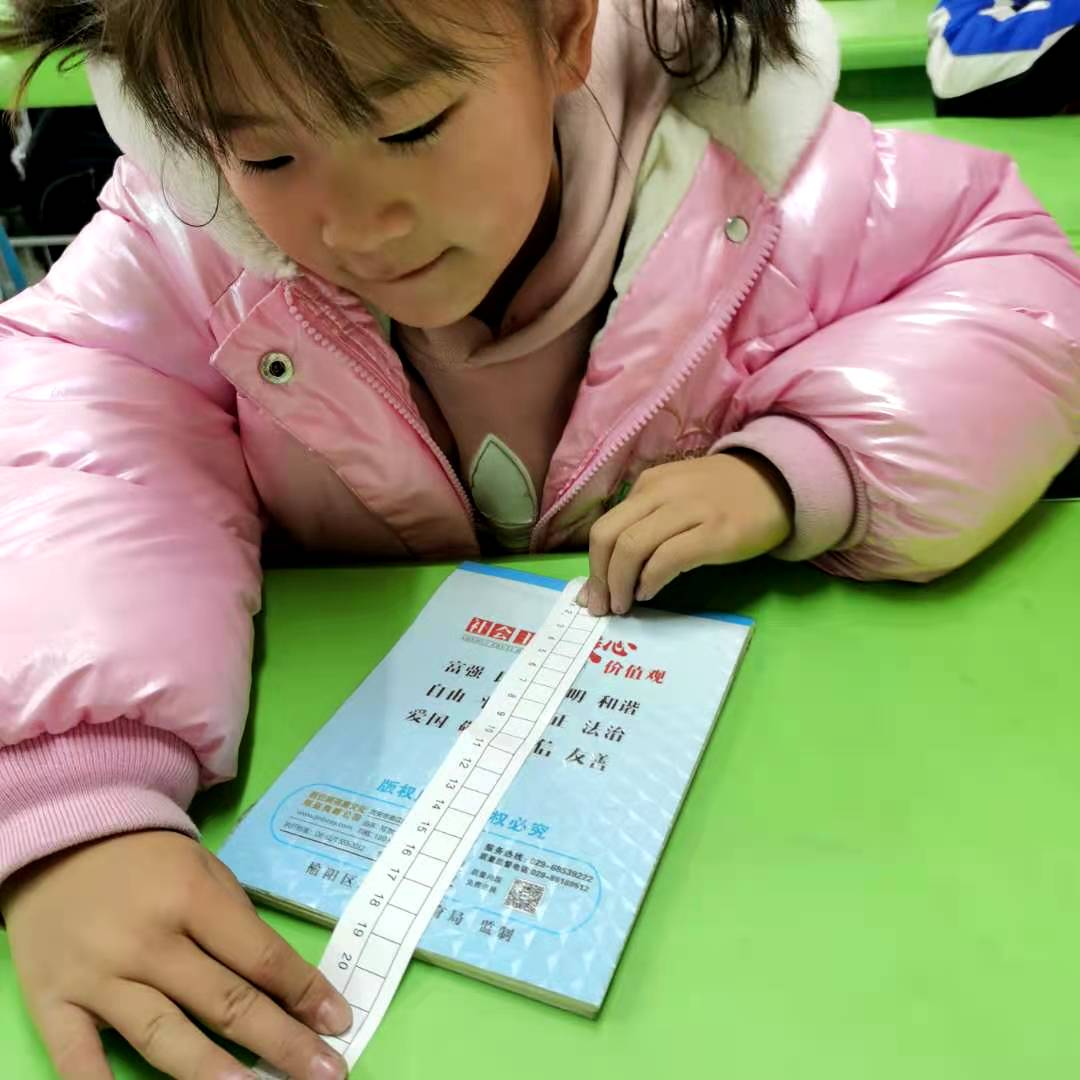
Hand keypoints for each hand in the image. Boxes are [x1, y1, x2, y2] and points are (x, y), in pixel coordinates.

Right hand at [2, 831, 351, 1079]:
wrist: (63, 840)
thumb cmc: (149, 861)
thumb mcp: (205, 870)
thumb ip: (237, 924)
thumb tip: (285, 985)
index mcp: (192, 898)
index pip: (261, 957)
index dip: (305, 992)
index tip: (339, 1023)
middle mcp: (149, 941)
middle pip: (225, 1002)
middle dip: (282, 1042)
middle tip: (328, 1072)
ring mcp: (99, 977)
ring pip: (165, 1036)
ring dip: (215, 1072)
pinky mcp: (54, 1002)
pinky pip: (77, 1059)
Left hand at [581, 452, 793, 615]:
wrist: (780, 481)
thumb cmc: (724, 496)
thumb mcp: (677, 496)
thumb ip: (645, 524)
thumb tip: (608, 572)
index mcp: (649, 485)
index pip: (604, 527)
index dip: (592, 566)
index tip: (592, 596)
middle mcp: (662, 492)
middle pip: (608, 536)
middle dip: (599, 578)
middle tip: (602, 606)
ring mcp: (689, 511)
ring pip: (632, 547)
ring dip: (620, 584)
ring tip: (624, 605)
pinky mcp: (715, 533)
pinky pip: (667, 558)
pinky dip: (651, 580)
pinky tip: (650, 593)